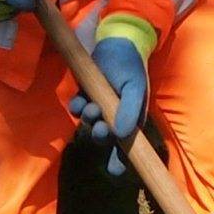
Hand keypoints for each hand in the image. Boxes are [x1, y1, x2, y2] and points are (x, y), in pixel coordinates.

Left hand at [70, 16, 155, 170]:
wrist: (116, 42)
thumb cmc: (130, 66)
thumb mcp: (134, 88)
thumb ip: (129, 111)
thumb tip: (121, 135)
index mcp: (132, 119)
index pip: (127, 148)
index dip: (121, 161)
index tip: (114, 172)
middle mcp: (116, 117)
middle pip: (106, 140)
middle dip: (101, 138)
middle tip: (101, 129)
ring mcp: (100, 107)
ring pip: (90, 125)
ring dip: (89, 120)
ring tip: (92, 108)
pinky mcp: (87, 96)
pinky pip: (79, 109)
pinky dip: (78, 107)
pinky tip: (80, 99)